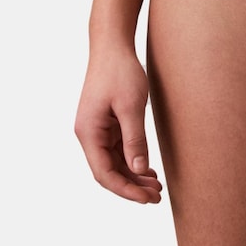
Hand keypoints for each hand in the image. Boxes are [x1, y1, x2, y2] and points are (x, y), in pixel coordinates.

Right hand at [74, 49, 161, 203]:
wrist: (113, 46)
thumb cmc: (120, 72)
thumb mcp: (130, 107)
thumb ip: (134, 139)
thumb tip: (139, 169)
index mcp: (88, 132)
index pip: (104, 173)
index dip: (126, 189)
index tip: (147, 199)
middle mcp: (89, 134)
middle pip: (108, 170)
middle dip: (132, 185)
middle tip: (157, 196)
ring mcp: (97, 128)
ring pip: (113, 161)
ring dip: (133, 174)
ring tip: (156, 184)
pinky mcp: (106, 122)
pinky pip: (117, 148)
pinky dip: (132, 159)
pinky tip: (148, 167)